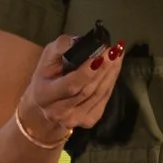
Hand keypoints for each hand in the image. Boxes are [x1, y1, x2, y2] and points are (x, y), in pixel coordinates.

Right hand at [18, 32, 124, 148]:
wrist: (44, 105)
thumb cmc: (47, 77)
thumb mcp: (47, 58)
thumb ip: (60, 47)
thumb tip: (79, 41)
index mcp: (44, 95)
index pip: (70, 85)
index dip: (87, 72)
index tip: (101, 55)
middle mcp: (58, 112)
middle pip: (88, 90)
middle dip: (104, 69)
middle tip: (114, 50)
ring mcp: (74, 119)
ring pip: (99, 95)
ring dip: (111, 73)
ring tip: (118, 54)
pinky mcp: (87, 121)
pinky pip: (104, 100)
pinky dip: (111, 82)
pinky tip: (115, 68)